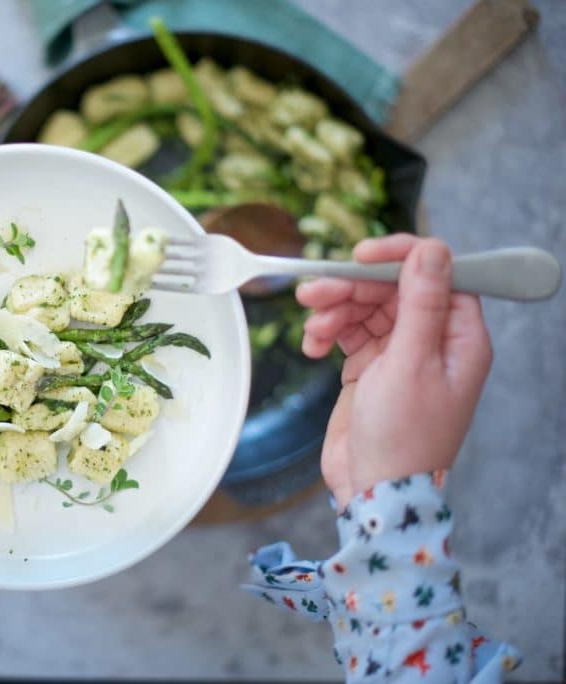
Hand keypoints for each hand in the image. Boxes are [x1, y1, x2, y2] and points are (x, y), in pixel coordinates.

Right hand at [297, 236, 492, 508]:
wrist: (374, 490)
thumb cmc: (403, 436)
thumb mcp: (412, 361)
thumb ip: (421, 302)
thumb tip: (432, 249)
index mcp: (459, 338)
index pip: (435, 275)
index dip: (399, 258)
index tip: (360, 255)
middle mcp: (432, 342)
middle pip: (391, 290)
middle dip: (352, 288)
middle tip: (313, 292)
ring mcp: (399, 355)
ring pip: (364, 309)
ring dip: (334, 311)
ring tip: (311, 328)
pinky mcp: (369, 369)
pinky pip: (347, 334)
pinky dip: (327, 334)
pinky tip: (312, 348)